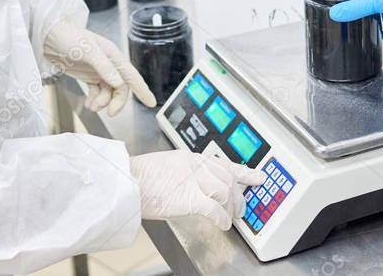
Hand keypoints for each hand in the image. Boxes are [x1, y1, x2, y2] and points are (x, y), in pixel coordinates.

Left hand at [43, 24, 155, 114]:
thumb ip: (104, 67)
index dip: (143, 90)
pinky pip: (96, 92)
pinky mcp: (88, 76)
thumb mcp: (88, 50)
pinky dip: (94, 100)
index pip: (132, 75)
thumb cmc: (69, 37)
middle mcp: (108, 64)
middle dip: (116, 102)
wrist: (48, 36)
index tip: (151, 103)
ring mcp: (98, 71)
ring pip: (108, 92)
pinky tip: (88, 104)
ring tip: (92, 106)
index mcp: (113, 56)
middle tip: (109, 113)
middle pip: (120, 88)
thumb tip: (118, 83)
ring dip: (102, 102)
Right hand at [130, 151, 266, 229]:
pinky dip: (222, 218)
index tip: (257, 176)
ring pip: (225, 192)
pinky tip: (223, 224)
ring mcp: (193, 180)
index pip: (223, 163)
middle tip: (241, 209)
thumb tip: (194, 186)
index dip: (243, 171)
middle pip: (229, 178)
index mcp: (189, 157)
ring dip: (231, 208)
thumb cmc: (137, 179)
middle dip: (238, 196)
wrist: (125, 182)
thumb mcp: (164, 167)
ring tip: (231, 219)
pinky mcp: (189, 197)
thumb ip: (183, 173)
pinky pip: (215, 208)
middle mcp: (194, 165)